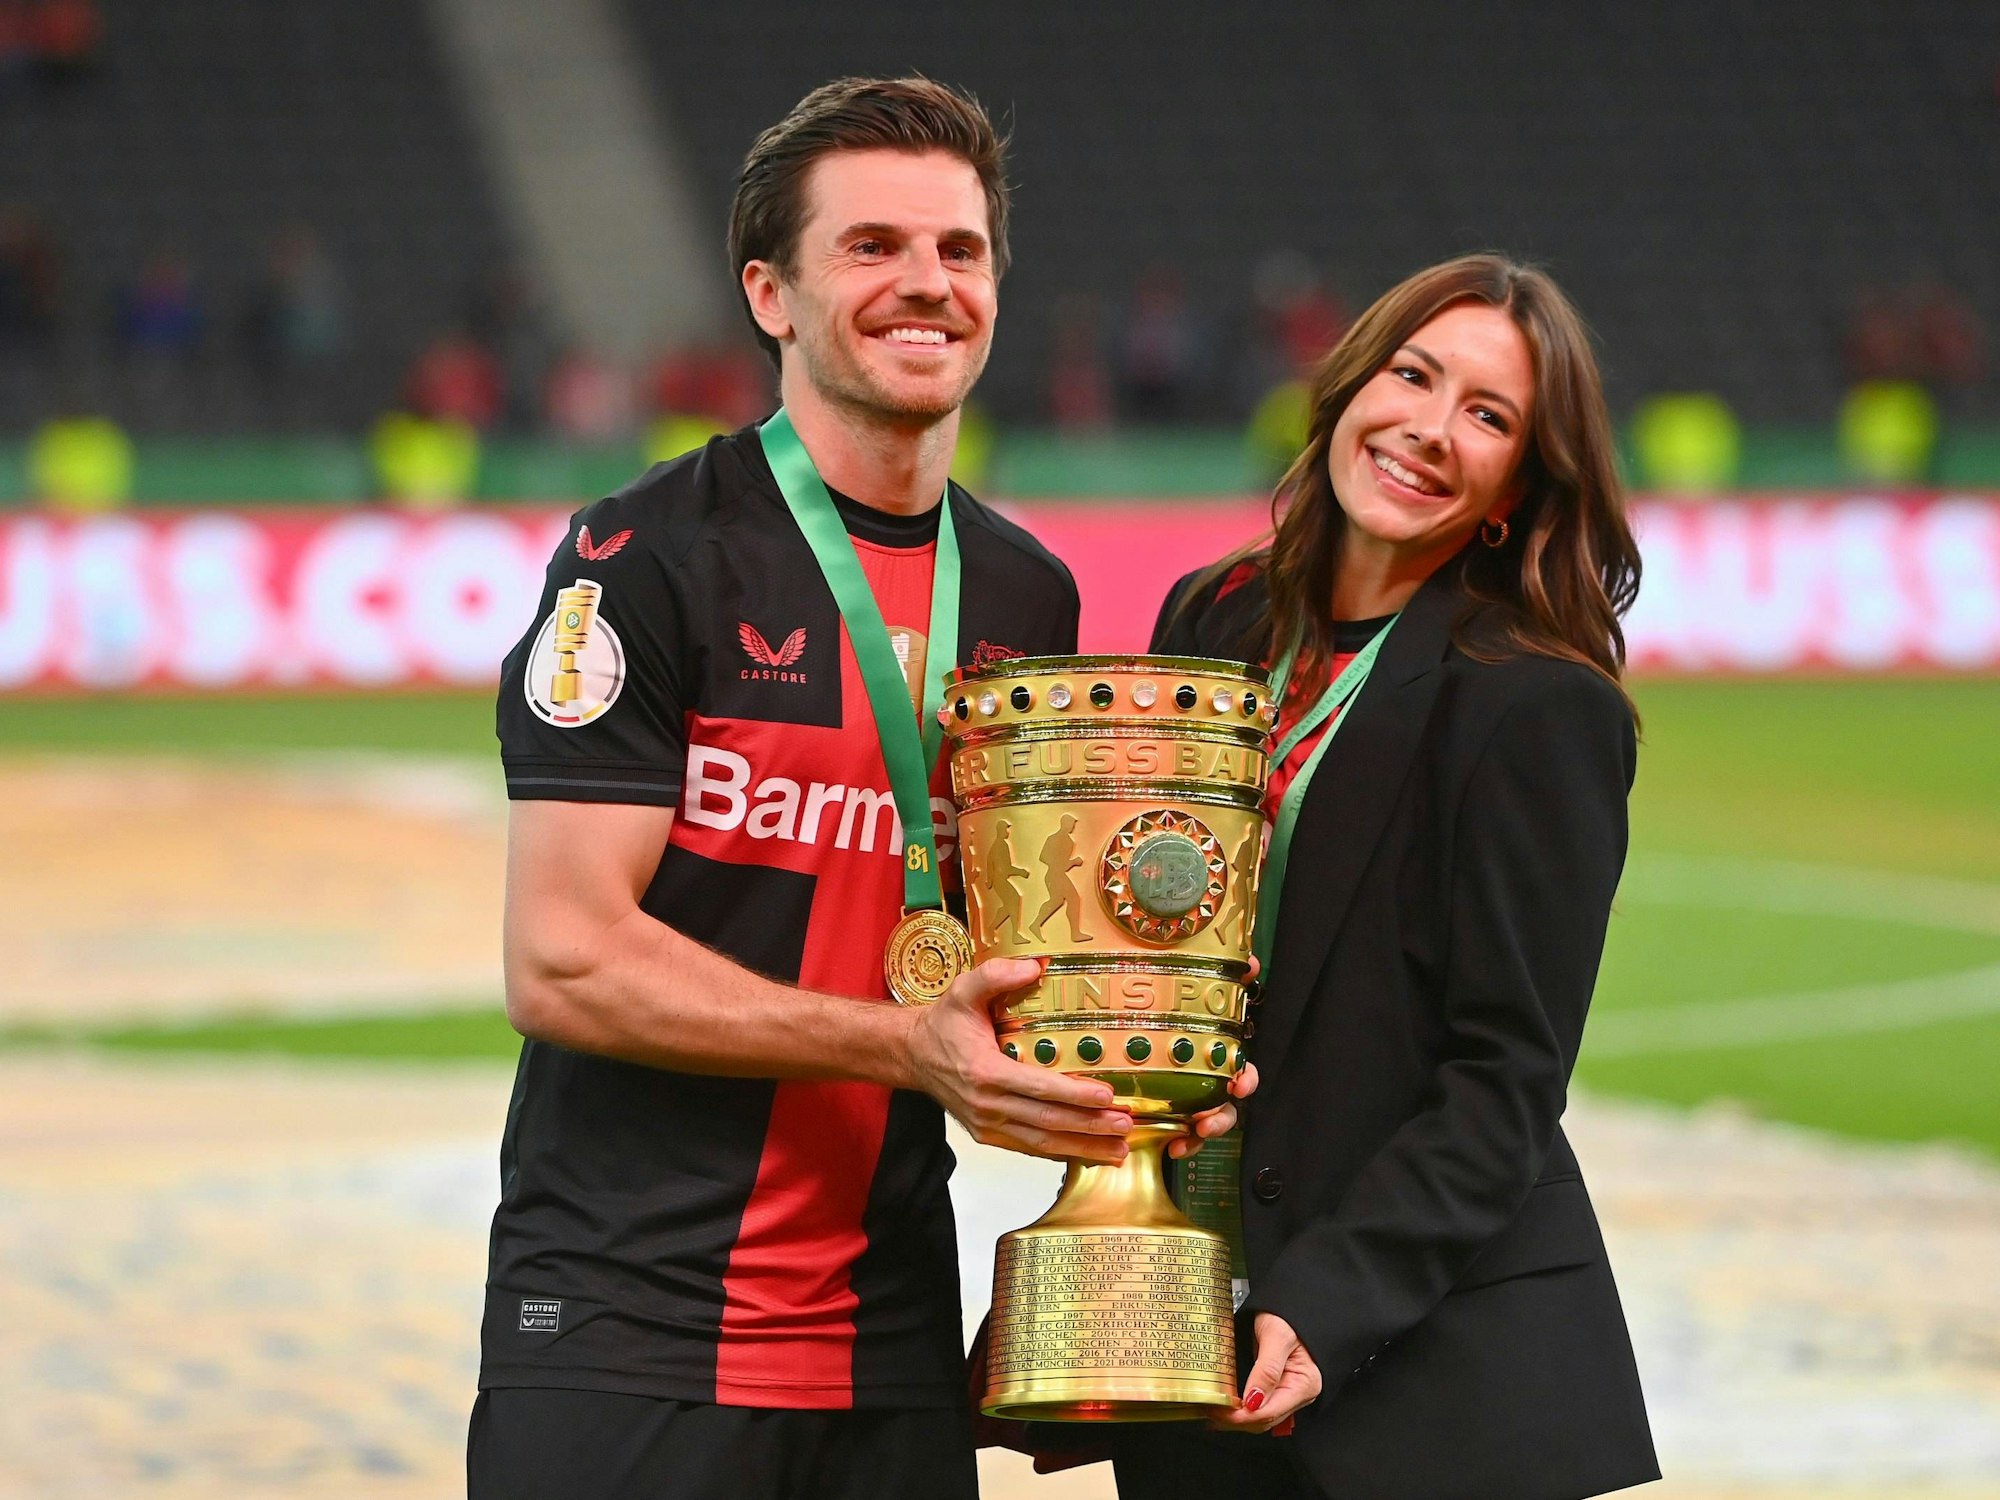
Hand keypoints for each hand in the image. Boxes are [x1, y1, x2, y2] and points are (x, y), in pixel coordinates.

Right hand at [905, 958, 1132, 1162]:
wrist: (913, 1055)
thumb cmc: (944, 1024)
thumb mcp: (963, 989)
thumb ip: (996, 975)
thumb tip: (1035, 966)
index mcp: (985, 1071)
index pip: (1038, 1088)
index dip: (1075, 1094)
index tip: (1107, 1095)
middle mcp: (987, 1105)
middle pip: (1048, 1121)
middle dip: (1091, 1126)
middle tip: (1126, 1125)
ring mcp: (988, 1125)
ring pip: (1042, 1143)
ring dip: (1083, 1147)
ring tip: (1118, 1148)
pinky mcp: (989, 1136)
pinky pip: (1030, 1149)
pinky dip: (1061, 1154)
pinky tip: (1088, 1153)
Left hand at [1168, 952, 1259, 1159]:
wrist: (1118, 1021)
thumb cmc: (1158, 1008)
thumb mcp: (1183, 984)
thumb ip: (1220, 974)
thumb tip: (1253, 961)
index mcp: (1210, 1053)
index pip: (1240, 1069)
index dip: (1246, 1079)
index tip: (1241, 1086)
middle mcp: (1203, 1077)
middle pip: (1224, 1105)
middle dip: (1222, 1116)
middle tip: (1208, 1123)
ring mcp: (1186, 1098)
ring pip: (1206, 1123)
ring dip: (1205, 1132)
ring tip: (1192, 1136)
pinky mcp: (1164, 1113)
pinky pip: (1180, 1134)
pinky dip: (1182, 1143)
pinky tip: (1172, 1147)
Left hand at [1210, 1312, 1320, 1433]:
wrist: (1288, 1302)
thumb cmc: (1288, 1314)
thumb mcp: (1277, 1337)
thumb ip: (1267, 1370)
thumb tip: (1253, 1401)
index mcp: (1304, 1384)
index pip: (1269, 1413)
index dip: (1241, 1418)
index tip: (1218, 1412)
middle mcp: (1297, 1394)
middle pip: (1263, 1420)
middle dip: (1235, 1420)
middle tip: (1208, 1410)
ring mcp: (1286, 1392)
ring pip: (1258, 1417)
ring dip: (1234, 1418)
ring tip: (1211, 1409)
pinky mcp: (1273, 1387)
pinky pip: (1256, 1406)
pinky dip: (1239, 1409)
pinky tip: (1223, 1406)